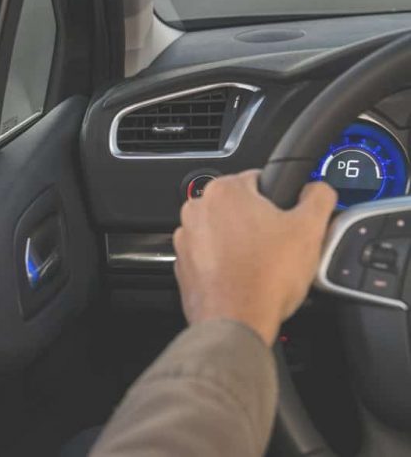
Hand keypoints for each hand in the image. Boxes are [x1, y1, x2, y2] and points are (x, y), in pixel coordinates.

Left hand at [173, 170, 336, 344]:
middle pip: (240, 208)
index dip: (280, 201)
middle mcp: (197, 210)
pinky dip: (225, 263)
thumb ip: (318, 198)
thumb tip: (318, 189)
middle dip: (260, 224)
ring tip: (262, 265)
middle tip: (279, 246)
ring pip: (224, 232)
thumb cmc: (263, 279)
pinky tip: (243, 276)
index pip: (259, 180)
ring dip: (242, 243)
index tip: (287, 219)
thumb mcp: (310, 229)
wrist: (236, 322)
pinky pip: (210, 256)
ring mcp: (186, 239)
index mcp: (225, 191)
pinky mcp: (184, 265)